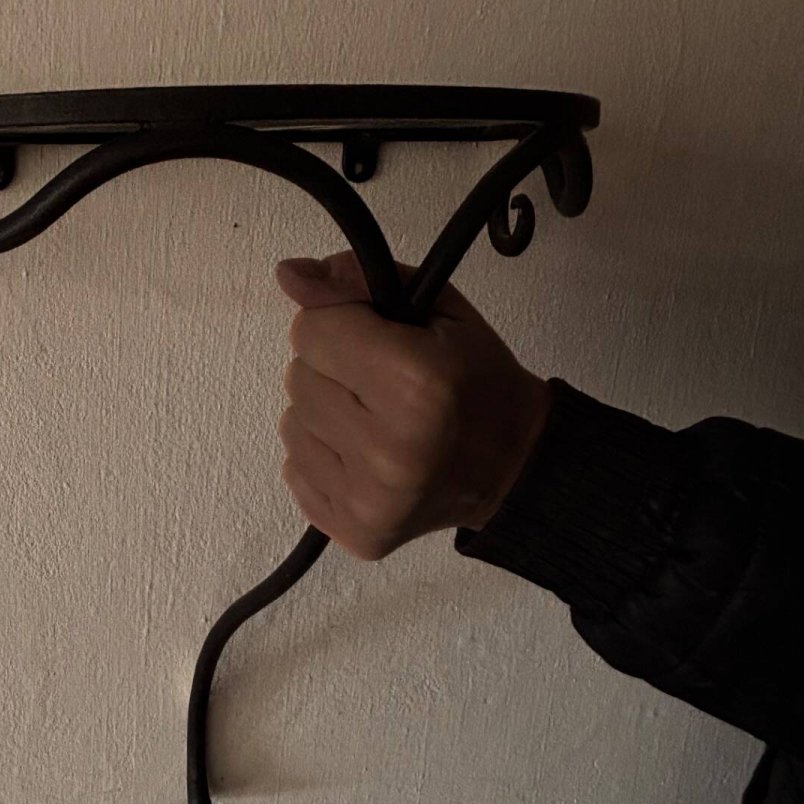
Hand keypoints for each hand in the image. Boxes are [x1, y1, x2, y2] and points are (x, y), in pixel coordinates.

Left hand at [274, 249, 552, 561]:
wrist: (513, 466)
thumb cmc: (478, 382)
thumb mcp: (437, 309)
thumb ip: (357, 282)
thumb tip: (290, 274)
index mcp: (415, 384)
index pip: (310, 330)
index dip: (340, 324)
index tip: (375, 338)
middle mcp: (388, 448)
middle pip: (297, 376)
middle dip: (332, 369)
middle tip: (381, 383)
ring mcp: (369, 498)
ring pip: (292, 422)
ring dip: (326, 413)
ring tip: (376, 419)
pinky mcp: (355, 529)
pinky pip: (295, 469)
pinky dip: (325, 455)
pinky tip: (368, 454)